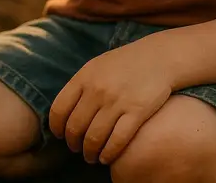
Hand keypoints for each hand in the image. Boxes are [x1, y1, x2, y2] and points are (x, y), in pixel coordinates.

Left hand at [49, 40, 171, 164]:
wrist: (159, 57)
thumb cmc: (125, 63)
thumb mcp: (96, 66)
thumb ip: (80, 86)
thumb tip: (64, 112)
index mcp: (84, 77)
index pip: (59, 110)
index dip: (57, 128)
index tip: (61, 136)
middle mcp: (97, 90)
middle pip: (75, 128)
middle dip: (73, 144)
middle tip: (77, 149)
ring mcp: (117, 101)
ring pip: (94, 138)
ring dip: (90, 153)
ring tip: (91, 157)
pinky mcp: (137, 112)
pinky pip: (117, 140)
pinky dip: (109, 153)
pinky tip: (106, 157)